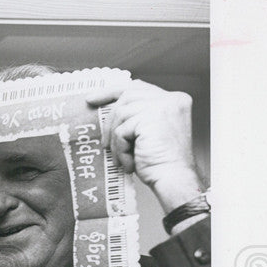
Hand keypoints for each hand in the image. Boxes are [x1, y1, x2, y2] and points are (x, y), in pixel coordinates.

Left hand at [87, 80, 202, 211]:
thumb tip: (111, 114)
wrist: (174, 179)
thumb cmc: (162, 163)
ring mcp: (162, 106)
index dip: (112, 92)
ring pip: (122, 114)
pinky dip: (120, 148)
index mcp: (174, 101)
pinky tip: (129, 161)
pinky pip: (122, 130)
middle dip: (109, 118)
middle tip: (104, 141)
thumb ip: (139, 117)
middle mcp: (171, 99)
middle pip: (127, 96)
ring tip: (122, 157)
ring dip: (117, 139)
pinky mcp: (151, 118)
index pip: (138, 87)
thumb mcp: (150, 133)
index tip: (93, 99)